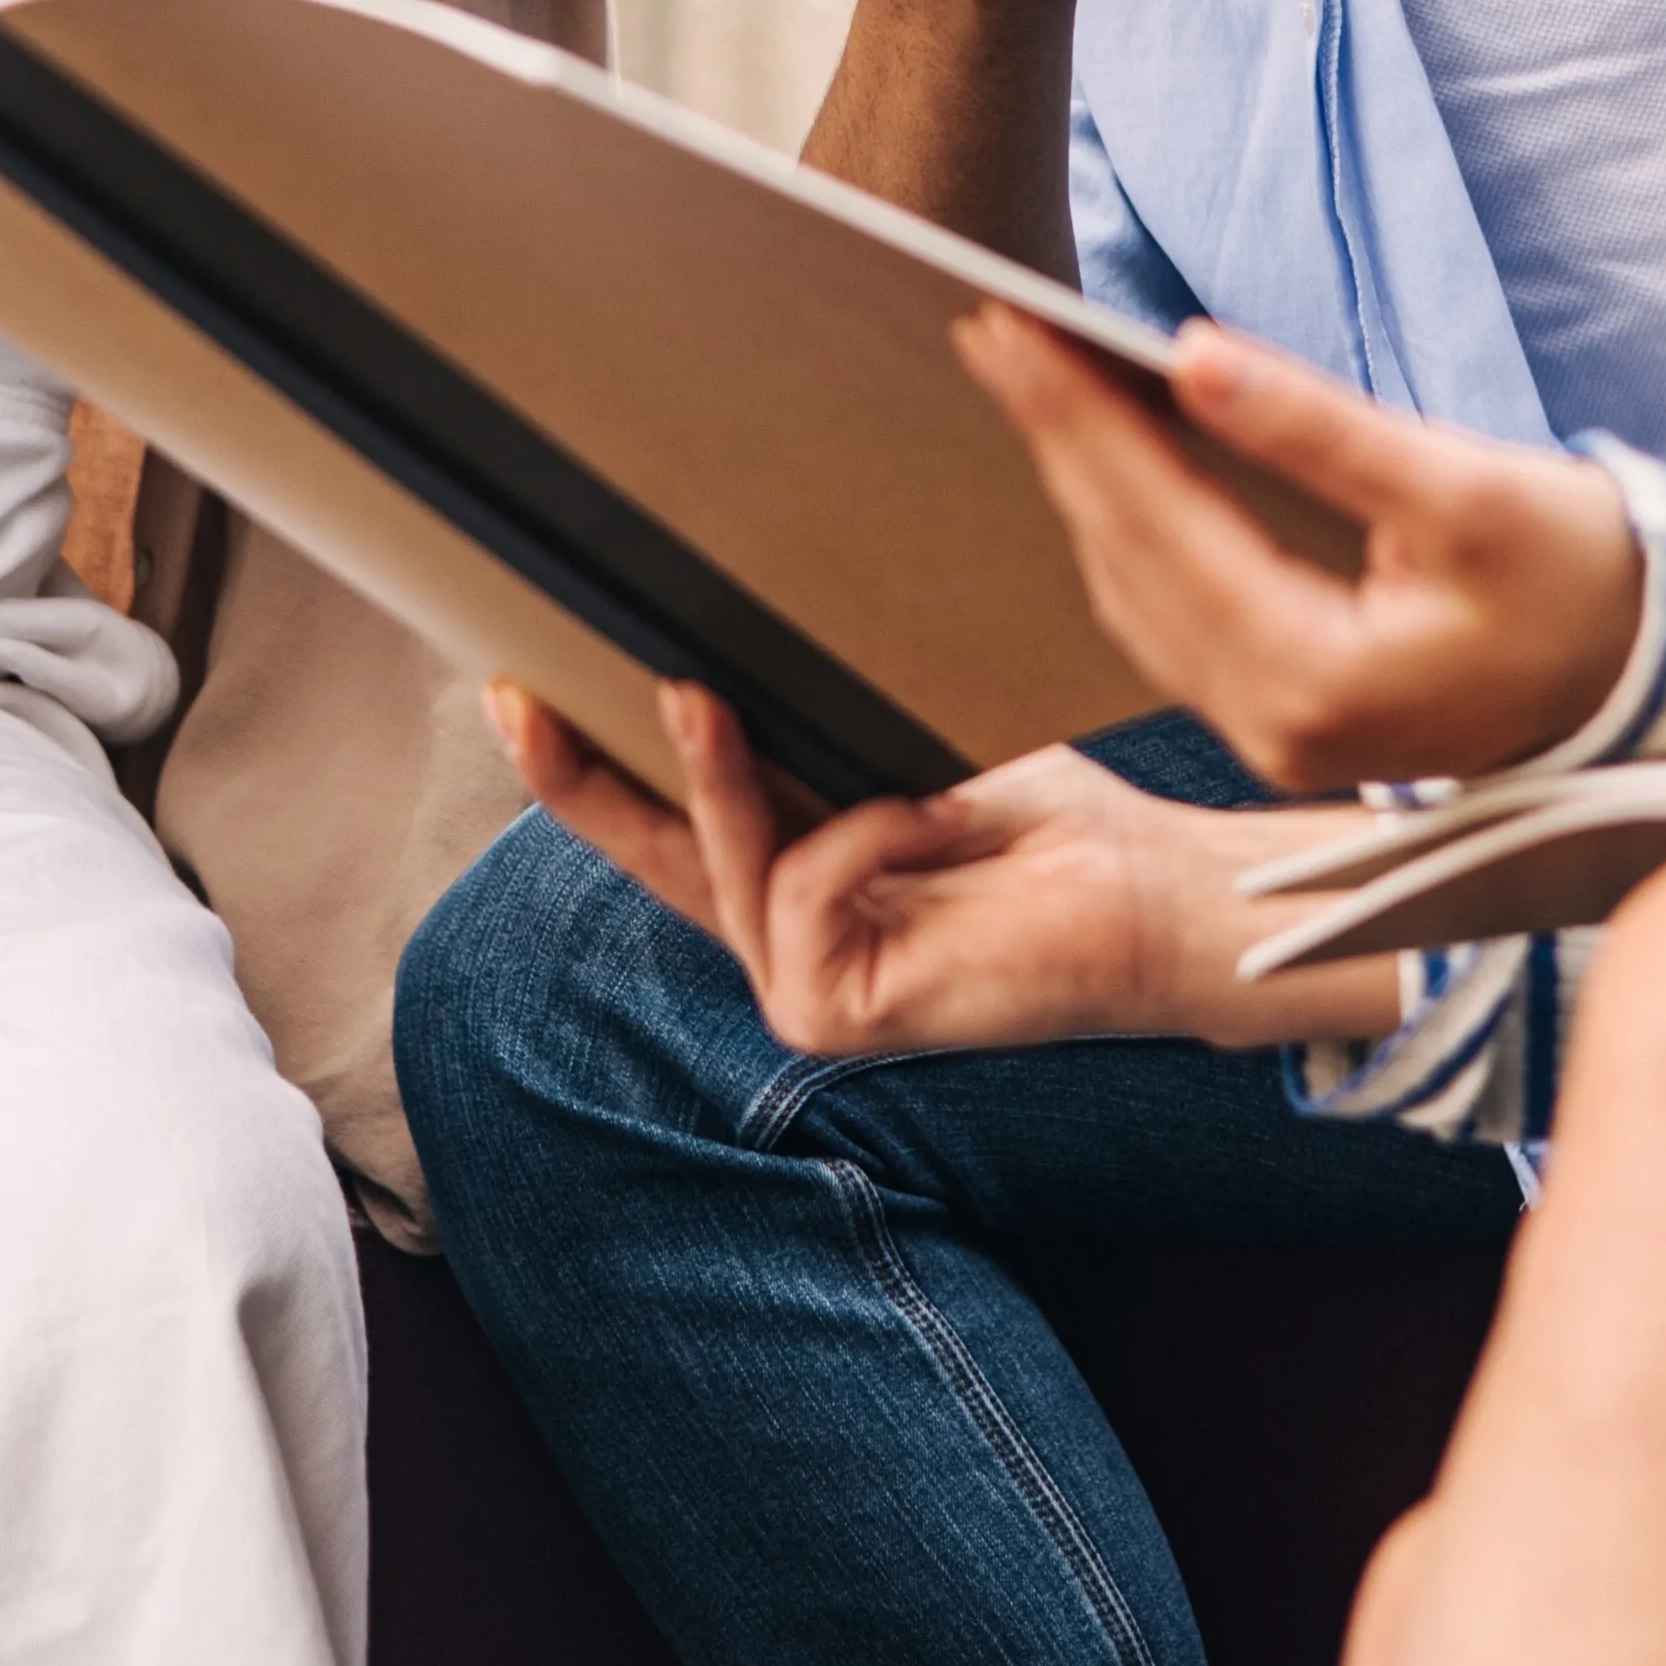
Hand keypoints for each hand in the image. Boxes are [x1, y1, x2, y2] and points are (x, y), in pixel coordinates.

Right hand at [485, 684, 1397, 1054]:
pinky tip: (933, 817)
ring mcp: (802, 987)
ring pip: (730, 858)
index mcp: (796, 877)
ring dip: (733, 773)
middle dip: (576, 776)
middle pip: (650, 853)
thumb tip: (722, 653)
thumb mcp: (903, 746)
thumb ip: (817, 733)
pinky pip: (800, 883)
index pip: (662, 823)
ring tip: (711, 692)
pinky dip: (861, 831)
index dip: (582, 767)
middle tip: (518, 694)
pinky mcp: (830, 1013)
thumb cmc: (1054, 819)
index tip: (516, 685)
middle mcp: (785, 941)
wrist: (1148, 895)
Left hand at [956, 309, 1646, 794]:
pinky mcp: (1280, 714)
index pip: (1157, 522)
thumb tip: (1190, 355)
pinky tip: (1103, 450)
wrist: (1650, 690)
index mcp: (1315, 679)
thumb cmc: (1583, 585)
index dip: (1075, 416)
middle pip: (1125, 556)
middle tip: (987, 325)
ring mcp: (1269, 733)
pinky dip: (1126, 522)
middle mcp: (1270, 726)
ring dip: (1079, 476)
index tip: (1006, 323)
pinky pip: (1166, 610)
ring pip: (1132, 588)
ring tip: (1027, 370)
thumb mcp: (1466, 491)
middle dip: (1053, 435)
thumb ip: (1320, 430)